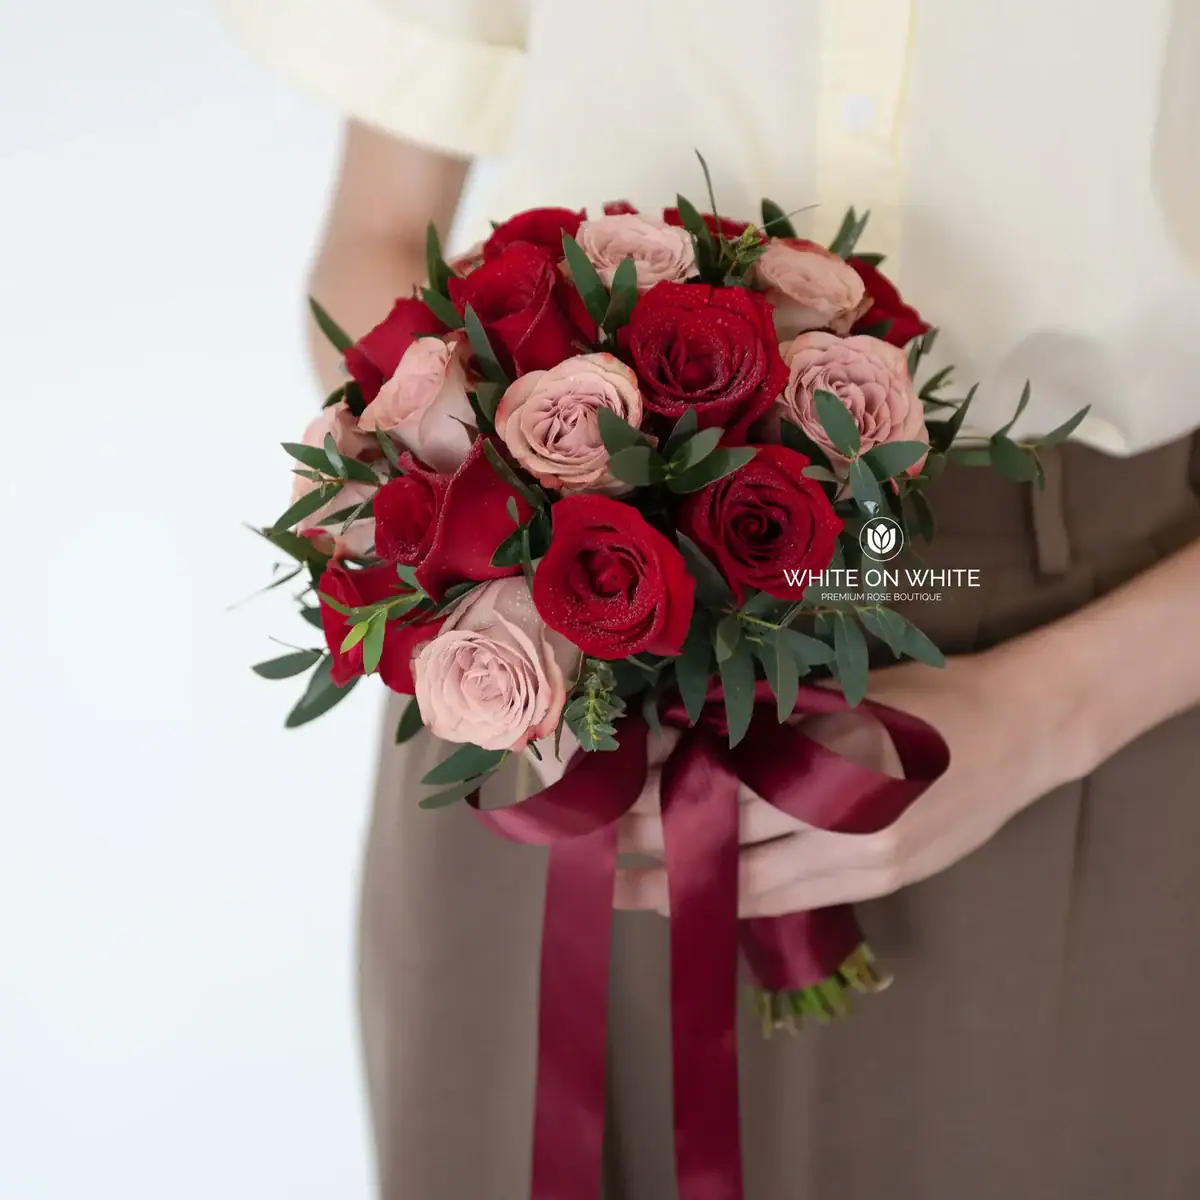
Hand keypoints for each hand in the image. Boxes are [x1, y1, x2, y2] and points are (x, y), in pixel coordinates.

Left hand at [614, 649, 1080, 916]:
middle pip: (727, 839)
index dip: (658, 795)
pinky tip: (701, 897)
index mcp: (830, 760)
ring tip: (626, 890)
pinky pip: (793, 899)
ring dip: (687, 887)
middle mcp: (844, 821)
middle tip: (591, 848)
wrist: (1020, 732)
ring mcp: (865, 861)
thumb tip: (681, 733)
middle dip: (654, 844)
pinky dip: (741, 898)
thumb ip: (768, 723)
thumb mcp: (840, 696)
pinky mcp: (882, 882)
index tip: (605, 796)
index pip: (721, 785)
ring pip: (754, 886)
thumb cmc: (924, 698)